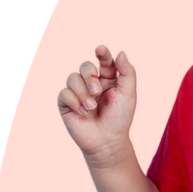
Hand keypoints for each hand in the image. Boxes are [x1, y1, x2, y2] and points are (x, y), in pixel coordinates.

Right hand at [57, 45, 137, 166]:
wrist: (108, 142)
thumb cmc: (120, 119)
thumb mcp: (128, 94)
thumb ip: (127, 73)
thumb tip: (121, 52)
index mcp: (108, 78)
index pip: (104, 60)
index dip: (102, 53)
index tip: (100, 49)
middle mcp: (91, 83)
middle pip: (85, 66)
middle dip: (90, 77)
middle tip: (98, 91)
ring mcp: (78, 93)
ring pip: (72, 78)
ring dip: (83, 92)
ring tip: (92, 107)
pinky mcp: (66, 104)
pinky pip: (64, 93)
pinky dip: (75, 101)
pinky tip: (84, 112)